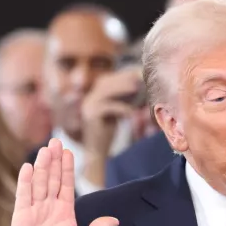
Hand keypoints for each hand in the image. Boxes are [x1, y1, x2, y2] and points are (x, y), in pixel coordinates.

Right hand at [10, 138, 118, 225]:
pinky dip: (26, 182)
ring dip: (42, 167)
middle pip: (52, 180)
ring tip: (45, 149)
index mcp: (65, 213)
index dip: (67, 169)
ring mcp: (35, 212)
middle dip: (55, 161)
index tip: (69, 152)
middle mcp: (49, 209)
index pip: (66, 185)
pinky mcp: (21, 218)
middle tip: (56, 141)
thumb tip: (114, 220)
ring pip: (39, 184)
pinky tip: (28, 168)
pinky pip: (24, 197)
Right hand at [81, 67, 142, 184]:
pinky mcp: (90, 116)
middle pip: (105, 83)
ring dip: (122, 88)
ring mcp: (87, 107)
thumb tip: (136, 87)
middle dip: (122, 79)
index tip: (136, 73)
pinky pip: (108, 107)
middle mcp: (88, 100)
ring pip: (106, 92)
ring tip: (137, 88)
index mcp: (92, 97)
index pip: (106, 81)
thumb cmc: (106, 134)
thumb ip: (120, 101)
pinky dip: (122, 108)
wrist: (95, 152)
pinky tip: (132, 111)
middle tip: (138, 77)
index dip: (120, 76)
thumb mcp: (114, 114)